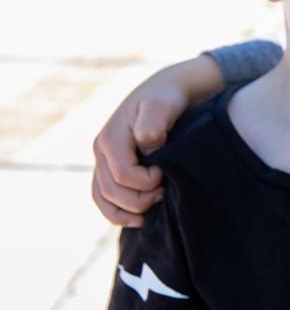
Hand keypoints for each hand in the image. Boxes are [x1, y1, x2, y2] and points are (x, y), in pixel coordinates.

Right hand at [90, 56, 221, 225]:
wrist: (166, 91)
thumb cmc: (167, 98)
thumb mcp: (162, 105)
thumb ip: (152, 124)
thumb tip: (146, 145)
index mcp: (111, 138)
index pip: (122, 174)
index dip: (146, 182)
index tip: (166, 174)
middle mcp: (101, 151)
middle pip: (111, 191)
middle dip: (139, 200)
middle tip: (164, 194)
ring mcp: (104, 160)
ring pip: (102, 198)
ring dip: (126, 212)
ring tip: (150, 214)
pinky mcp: (111, 166)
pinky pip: (103, 196)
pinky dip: (117, 212)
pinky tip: (137, 219)